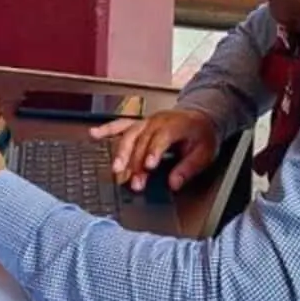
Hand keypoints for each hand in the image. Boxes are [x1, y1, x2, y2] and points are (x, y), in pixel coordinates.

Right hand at [91, 108, 219, 193]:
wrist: (200, 117)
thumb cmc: (202, 135)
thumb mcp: (204, 153)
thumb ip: (188, 168)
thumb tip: (174, 183)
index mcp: (176, 125)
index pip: (161, 137)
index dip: (154, 151)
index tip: (148, 167)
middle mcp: (158, 121)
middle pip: (142, 140)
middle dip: (136, 162)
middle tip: (133, 182)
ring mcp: (146, 122)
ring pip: (129, 134)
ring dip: (121, 152)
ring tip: (116, 169)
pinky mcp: (139, 124)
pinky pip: (121, 125)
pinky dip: (107, 129)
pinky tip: (95, 134)